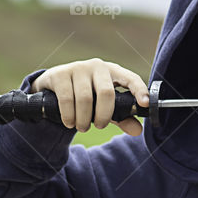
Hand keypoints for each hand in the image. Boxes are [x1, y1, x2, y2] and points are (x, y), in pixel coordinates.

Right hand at [31, 58, 149, 134]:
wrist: (53, 87)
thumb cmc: (86, 96)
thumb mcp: (104, 106)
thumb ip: (121, 117)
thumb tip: (137, 130)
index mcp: (113, 72)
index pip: (130, 78)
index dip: (139, 90)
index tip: (144, 104)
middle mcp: (97, 66)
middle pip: (106, 92)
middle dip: (104, 115)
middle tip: (99, 126)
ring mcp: (78, 68)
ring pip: (85, 98)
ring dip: (84, 119)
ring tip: (82, 127)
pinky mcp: (60, 74)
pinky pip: (67, 99)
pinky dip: (69, 116)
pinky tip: (69, 122)